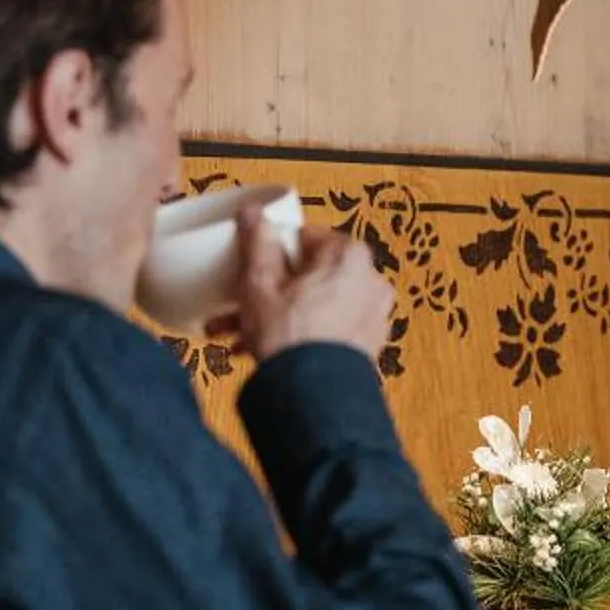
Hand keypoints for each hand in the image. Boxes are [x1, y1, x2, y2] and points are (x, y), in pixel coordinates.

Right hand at [207, 211, 391, 370]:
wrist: (312, 396)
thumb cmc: (289, 337)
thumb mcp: (259, 283)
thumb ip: (257, 243)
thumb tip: (253, 213)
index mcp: (348, 256)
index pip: (306, 237)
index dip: (274, 253)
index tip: (254, 269)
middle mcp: (369, 281)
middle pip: (309, 275)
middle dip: (269, 291)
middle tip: (237, 306)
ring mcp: (372, 314)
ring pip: (316, 304)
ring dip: (277, 316)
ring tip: (237, 336)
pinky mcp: (368, 344)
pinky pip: (329, 328)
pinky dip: (301, 333)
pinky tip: (265, 350)